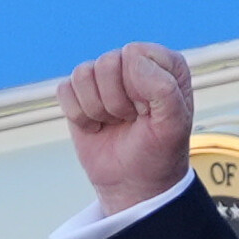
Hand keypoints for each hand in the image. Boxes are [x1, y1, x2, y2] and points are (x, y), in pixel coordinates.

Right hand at [57, 42, 194, 213]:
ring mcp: (105, 78)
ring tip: (114, 122)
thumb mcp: (174, 125)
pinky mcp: (79, 94)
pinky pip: (64, 90)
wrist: (134, 184)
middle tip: (131, 120)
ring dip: (97, 109)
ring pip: (82, 74)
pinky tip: (96, 126)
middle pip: (106, 63)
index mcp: (164, 64)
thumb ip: (164, 88)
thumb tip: (130, 59)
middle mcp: (134, 64)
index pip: (134, 53)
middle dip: (116, 101)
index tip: (148, 111)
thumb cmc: (159, 153)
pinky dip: (78, 115)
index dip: (138, 87)